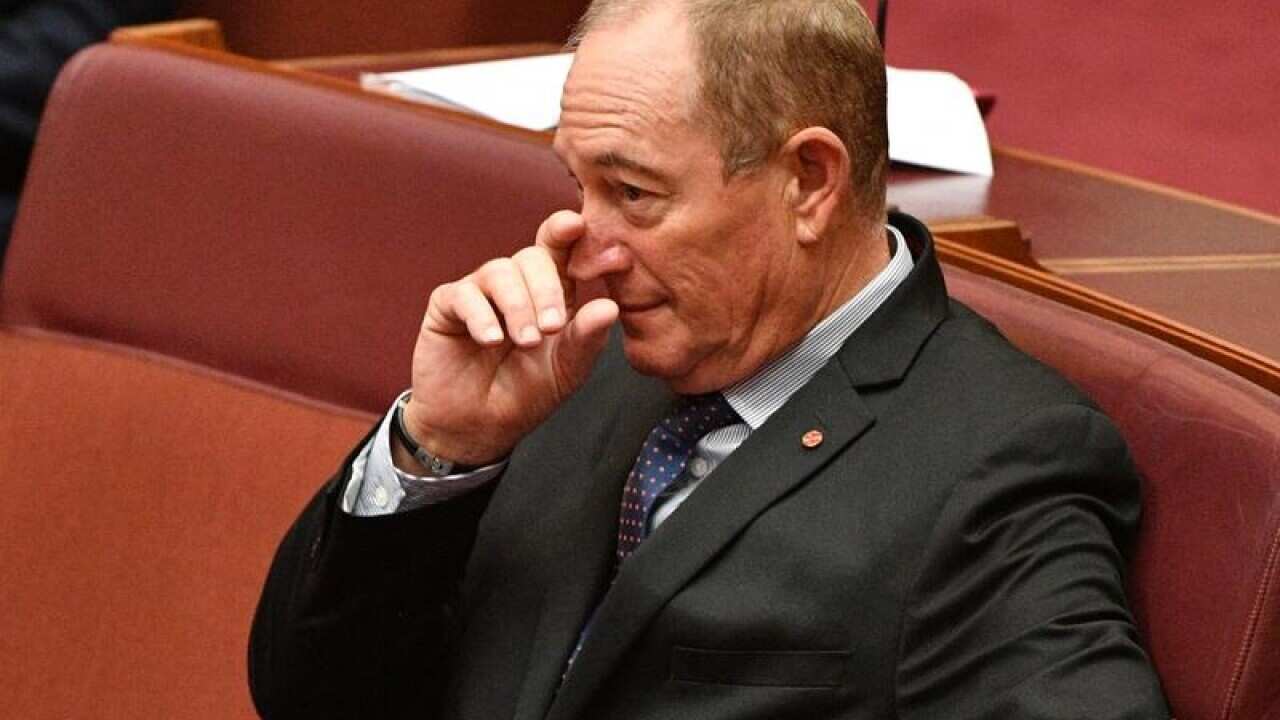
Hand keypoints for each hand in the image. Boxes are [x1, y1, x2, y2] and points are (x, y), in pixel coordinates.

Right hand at [400, 211, 618, 466]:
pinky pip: (464, 295)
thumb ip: (587, 339)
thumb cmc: (526, 394)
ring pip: (500, 271)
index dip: (565, 231)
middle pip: (533, 257)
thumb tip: (610, 307)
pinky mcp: (447, 306)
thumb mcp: (566, 371)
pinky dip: (481, 316)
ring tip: (526, 342)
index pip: (559, 249)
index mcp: (550, 292)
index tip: (575, 225)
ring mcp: (480, 292)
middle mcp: (516, 285)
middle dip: (547, 290)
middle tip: (552, 328)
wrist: (479, 427)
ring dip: (517, 306)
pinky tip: (491, 341)